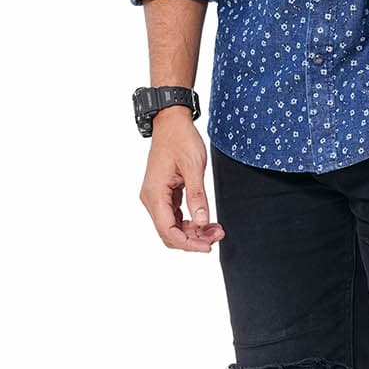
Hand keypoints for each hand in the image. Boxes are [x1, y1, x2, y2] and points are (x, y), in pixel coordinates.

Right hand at [140, 110, 224, 251]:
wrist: (171, 122)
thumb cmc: (180, 139)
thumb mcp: (193, 167)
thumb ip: (198, 196)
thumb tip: (203, 222)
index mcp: (155, 194)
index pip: (168, 231)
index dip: (188, 243)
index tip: (208, 246)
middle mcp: (151, 198)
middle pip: (169, 233)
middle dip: (193, 239)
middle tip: (218, 235)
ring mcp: (156, 196)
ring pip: (173, 226)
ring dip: (193, 232)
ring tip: (216, 229)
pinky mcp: (164, 193)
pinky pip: (175, 215)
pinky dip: (191, 221)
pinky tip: (207, 221)